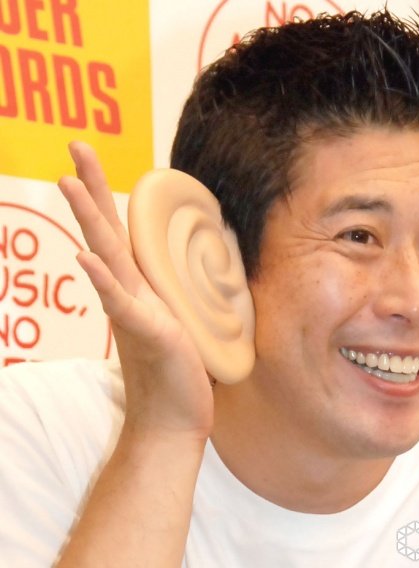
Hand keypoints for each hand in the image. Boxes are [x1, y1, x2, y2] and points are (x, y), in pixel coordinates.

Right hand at [58, 142, 213, 440]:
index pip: (122, 234)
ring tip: (67, 183)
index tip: (94, 161)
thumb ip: (172, 296)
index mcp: (141, 288)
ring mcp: (134, 314)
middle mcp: (131, 295)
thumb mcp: (180, 322)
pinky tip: (87, 257)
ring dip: (89, 221)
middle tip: (75, 146)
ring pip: (109, 259)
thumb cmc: (178, 373)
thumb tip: (184, 274)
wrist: (173, 421)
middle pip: (108, 233)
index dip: (108, 197)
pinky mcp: (148, 336)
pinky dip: (103, 282)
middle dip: (92, 189)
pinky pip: (122, 305)